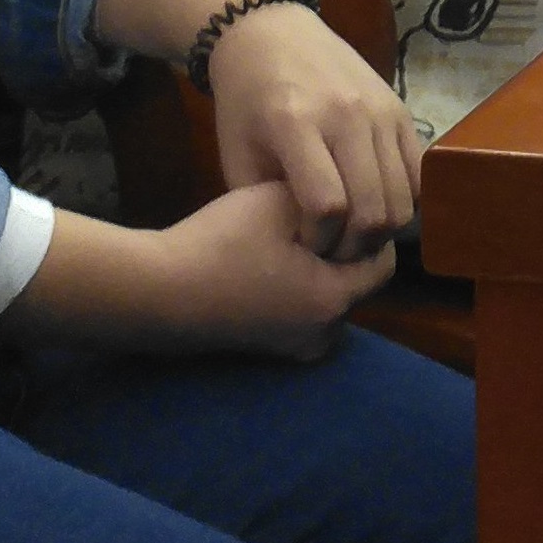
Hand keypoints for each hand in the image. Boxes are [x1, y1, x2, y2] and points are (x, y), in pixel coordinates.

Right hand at [33, 182, 393, 360]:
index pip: (383, 261)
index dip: (370, 227)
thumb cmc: (222, 243)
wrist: (159, 292)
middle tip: (322, 214)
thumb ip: (324, 195)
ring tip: (294, 236)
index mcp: (334, 299)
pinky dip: (301, 288)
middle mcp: (324, 333)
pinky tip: (273, 261)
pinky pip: (305, 313)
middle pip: (358, 283)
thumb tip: (348, 193)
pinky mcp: (270, 350)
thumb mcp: (278, 200)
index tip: (350, 199)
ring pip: (330, 298)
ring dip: (322, 269)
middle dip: (345, 249)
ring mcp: (296, 349)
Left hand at [204, 2, 425, 260]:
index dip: (320, 240)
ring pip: (402, 196)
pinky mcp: (400, 108)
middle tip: (336, 250)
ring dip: (383, 229)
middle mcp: (345, 115)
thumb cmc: (245, 101)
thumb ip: (267, 204)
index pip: (328, 204)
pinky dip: (405, 200)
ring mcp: (379, 109)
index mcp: (295, 124)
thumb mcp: (237, 154)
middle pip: (373, 208)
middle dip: (355, 246)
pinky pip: (419, 172)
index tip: (306, 247)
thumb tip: (304, 250)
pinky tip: (378, 204)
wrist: (270, 33)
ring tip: (356, 232)